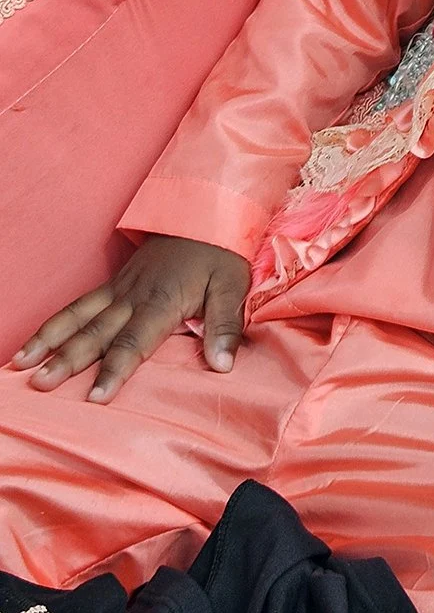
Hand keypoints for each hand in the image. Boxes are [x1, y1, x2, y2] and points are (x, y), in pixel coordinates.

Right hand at [11, 236, 250, 403]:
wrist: (206, 214)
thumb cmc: (220, 254)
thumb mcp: (233, 287)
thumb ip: (225, 326)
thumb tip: (223, 365)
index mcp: (161, 302)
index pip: (133, 343)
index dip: (114, 371)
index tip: (96, 398)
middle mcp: (132, 297)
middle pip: (94, 333)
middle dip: (66, 360)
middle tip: (40, 384)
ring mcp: (119, 289)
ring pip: (77, 316)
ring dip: (48, 340)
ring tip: (21, 364)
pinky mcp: (114, 284)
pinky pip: (79, 304)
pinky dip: (55, 323)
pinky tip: (37, 342)